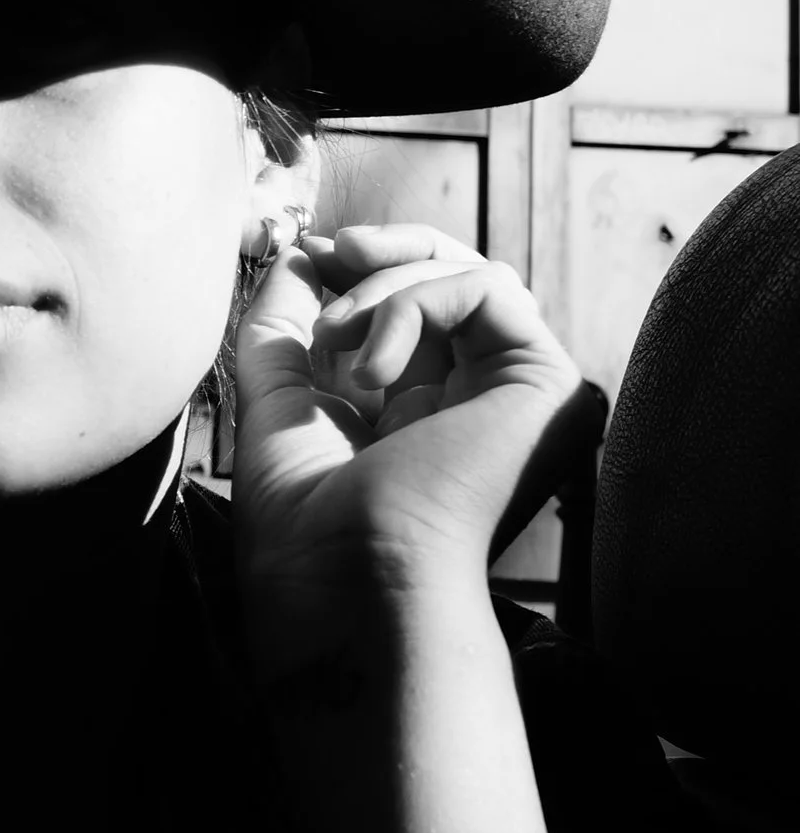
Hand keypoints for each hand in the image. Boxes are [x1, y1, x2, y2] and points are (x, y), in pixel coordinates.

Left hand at [230, 224, 603, 615]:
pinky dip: (411, 305)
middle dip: (386, 251)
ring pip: (472, 275)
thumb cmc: (307, 524)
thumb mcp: (281, 399)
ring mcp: (523, 395)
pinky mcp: (550, 386)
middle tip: (330, 251)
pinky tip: (373, 373)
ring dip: (382, 290)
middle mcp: (486, 400)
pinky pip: (486, 288)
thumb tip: (300, 254)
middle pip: (461, 276)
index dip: (366, 267)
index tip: (309, 253)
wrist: (346, 582)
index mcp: (432, 408)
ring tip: (333, 343)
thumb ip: (286, 326)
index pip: (421, 304)